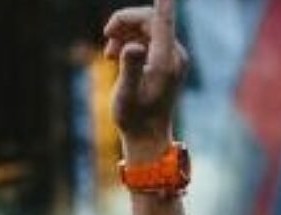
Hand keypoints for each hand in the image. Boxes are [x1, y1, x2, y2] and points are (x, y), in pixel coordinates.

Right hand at [103, 0, 186, 157]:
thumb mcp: (126, 95)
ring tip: (108, 52)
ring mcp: (173, 57)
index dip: (162, 4)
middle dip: (125, 22)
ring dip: (125, 32)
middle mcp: (174, 55)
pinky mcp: (168, 61)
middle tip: (105, 35)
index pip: (163, 22)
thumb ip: (129, 68)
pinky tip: (116, 56)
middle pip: (151, 20)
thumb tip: (132, 46)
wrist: (147, 136)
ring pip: (149, 27)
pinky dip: (131, 40)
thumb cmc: (134, 118)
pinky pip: (150, 38)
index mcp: (165, 61)